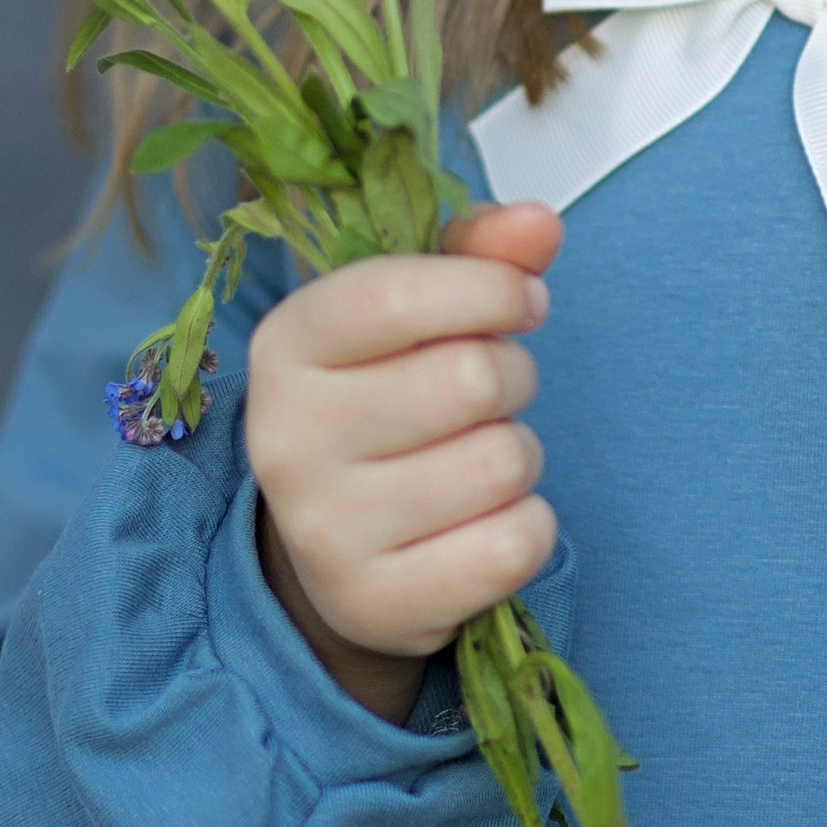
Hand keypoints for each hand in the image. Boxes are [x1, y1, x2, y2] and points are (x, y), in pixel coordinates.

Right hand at [246, 200, 561, 718]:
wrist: (337, 549)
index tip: (523, 301)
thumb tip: (540, 223)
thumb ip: (477, 254)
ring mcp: (324, 530)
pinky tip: (484, 522)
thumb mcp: (414, 314)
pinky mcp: (377, 603)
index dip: (491, 288)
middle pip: (471, 378)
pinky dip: (528, 526)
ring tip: (475, 462)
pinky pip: (515, 544)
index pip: (401, 293)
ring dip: (519, 456)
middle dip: (512, 376)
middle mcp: (287, 438)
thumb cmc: (388, 400)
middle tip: (489, 396)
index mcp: (286, 345)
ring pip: (503, 462)